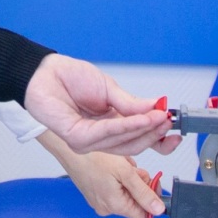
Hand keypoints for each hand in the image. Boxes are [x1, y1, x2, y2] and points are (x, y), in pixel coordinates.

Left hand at [23, 54, 180, 156]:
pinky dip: (126, 126)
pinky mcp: (78, 139)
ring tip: (159, 116)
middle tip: (168, 120)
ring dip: (144, 128)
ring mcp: (88, 141)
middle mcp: (100, 137)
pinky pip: (107, 134)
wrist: (43, 72)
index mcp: (109, 125)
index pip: (137, 139)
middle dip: (154, 132)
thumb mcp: (109, 89)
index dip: (158, 138)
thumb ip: (131, 103)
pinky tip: (140, 118)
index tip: (175, 130)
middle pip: (134, 144)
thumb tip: (157, 108)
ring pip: (123, 142)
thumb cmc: (70, 78)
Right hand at [38, 131, 164, 217]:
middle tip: (133, 169)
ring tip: (119, 165)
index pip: (144, 216)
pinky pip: (114, 189)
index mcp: (115, 206)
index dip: (153, 202)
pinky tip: (111, 166)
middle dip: (139, 185)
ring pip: (125, 193)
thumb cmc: (91, 157)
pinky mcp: (94, 193)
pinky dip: (117, 178)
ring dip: (128, 179)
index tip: (155, 186)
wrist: (67, 148)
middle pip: (135, 203)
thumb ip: (144, 192)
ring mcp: (99, 201)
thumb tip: (159, 209)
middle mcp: (106, 208)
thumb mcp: (125, 172)